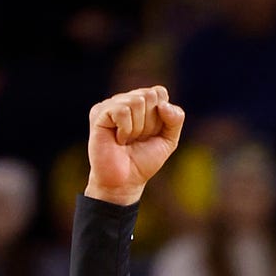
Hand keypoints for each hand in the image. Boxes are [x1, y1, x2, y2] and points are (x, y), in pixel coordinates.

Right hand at [86, 86, 184, 206]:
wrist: (125, 182)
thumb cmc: (143, 161)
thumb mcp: (169, 141)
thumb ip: (175, 119)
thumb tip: (163, 104)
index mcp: (142, 103)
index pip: (160, 93)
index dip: (161, 117)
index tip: (151, 134)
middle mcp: (126, 99)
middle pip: (149, 96)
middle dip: (149, 123)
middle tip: (138, 139)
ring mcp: (112, 104)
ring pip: (136, 101)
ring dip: (137, 128)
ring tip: (127, 140)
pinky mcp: (99, 112)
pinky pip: (122, 110)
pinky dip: (125, 129)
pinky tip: (118, 140)